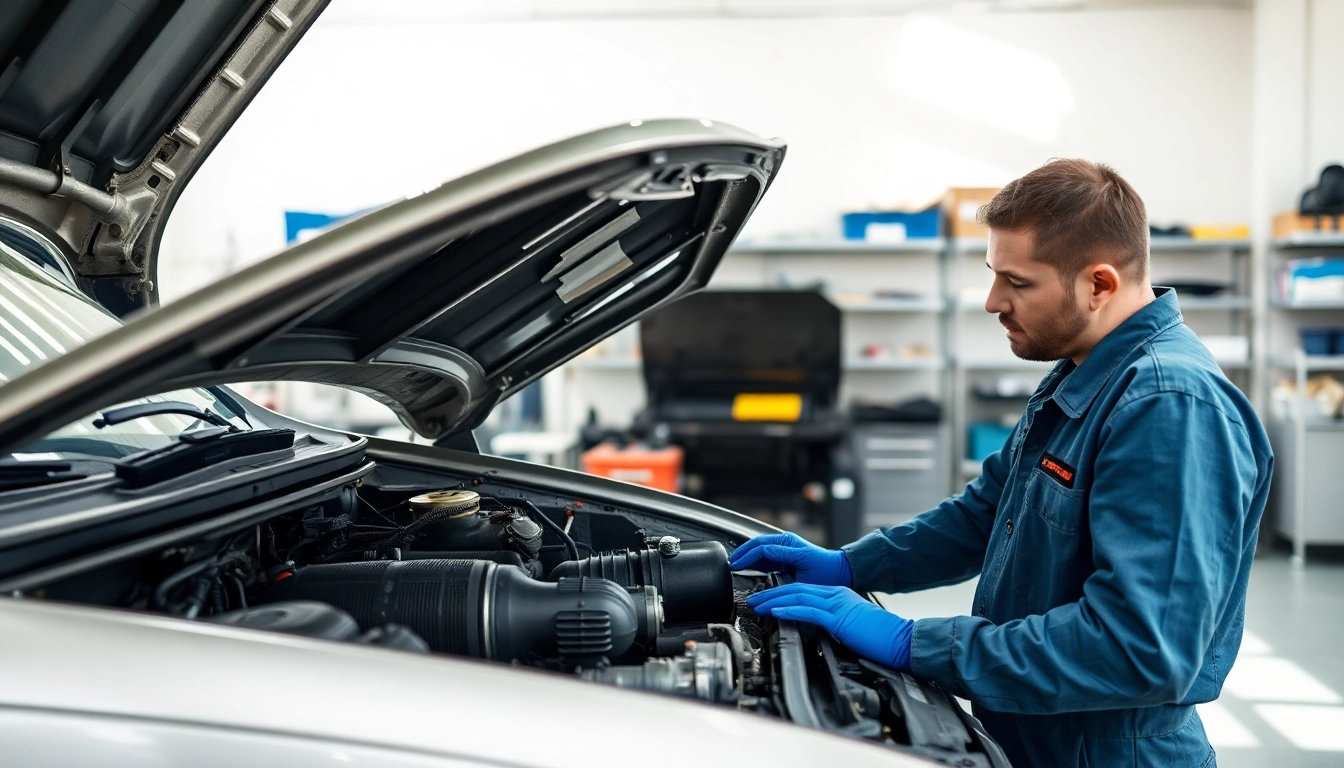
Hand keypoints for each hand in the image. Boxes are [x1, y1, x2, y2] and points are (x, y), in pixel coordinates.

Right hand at [727, 532, 853, 586]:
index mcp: (789, 545)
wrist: (841, 570)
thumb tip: (763, 564)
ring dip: (746, 555)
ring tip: (734, 564)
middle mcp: (786, 542)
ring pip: (759, 547)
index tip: (735, 566)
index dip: (746, 557)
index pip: (760, 548)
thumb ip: (781, 569)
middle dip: (741, 553)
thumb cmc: (827, 573)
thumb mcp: (803, 573)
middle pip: (756, 543)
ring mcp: (786, 546)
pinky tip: (747, 566)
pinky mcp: (786, 552)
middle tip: (729, 564)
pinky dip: (754, 559)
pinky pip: (765, 553)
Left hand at [748, 583, 913, 669]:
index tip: (765, 600)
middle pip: (795, 588)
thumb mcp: (850, 624)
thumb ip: (832, 621)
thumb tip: (815, 629)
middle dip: (771, 594)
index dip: (780, 593)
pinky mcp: (840, 617)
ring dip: (773, 600)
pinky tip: (776, 611)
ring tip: (757, 605)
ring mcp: (837, 604)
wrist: (901, 639)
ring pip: (798, 596)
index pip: (803, 589)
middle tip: (753, 600)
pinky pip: (810, 610)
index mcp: (837, 596)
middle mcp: (835, 595)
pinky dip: (790, 609)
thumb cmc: (879, 637)